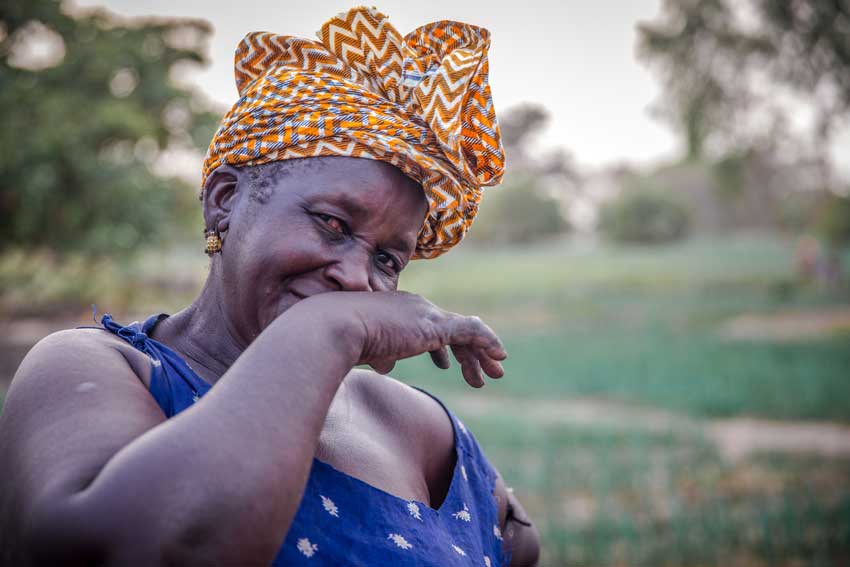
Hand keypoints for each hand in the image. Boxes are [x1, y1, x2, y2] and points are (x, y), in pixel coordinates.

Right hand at [298, 291, 506, 387]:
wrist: (331, 328)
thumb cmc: (336, 340)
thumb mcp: (361, 349)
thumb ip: (378, 354)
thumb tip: (387, 366)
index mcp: (396, 310)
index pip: (427, 326)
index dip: (440, 347)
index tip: (446, 364)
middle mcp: (414, 307)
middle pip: (451, 329)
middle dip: (468, 352)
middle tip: (483, 372)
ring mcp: (425, 315)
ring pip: (465, 333)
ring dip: (481, 354)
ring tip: (496, 373)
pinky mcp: (434, 326)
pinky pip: (472, 332)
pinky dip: (488, 343)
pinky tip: (499, 357)